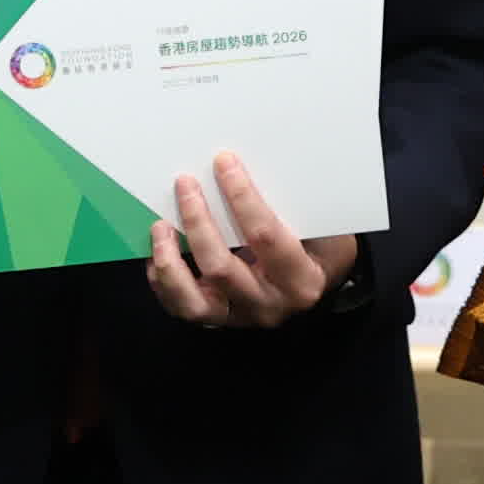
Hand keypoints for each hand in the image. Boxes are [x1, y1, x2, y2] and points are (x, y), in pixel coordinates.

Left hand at [145, 153, 355, 329]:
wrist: (320, 284)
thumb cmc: (322, 248)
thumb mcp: (324, 227)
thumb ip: (293, 205)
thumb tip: (244, 168)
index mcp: (300, 280)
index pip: (265, 236)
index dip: (241, 197)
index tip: (224, 162)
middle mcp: (269, 304)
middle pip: (221, 266)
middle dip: (198, 221)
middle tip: (185, 184)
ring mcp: (240, 317)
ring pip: (193, 301)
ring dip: (170, 262)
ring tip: (160, 226)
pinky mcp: (220, 320)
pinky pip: (182, 307)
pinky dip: (164, 281)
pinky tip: (158, 252)